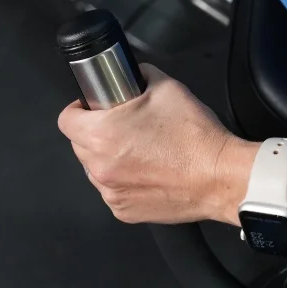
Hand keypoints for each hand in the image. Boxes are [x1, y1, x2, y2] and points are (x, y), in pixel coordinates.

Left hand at [57, 64, 259, 224]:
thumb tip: (133, 75)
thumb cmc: (195, 137)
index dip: (78, 109)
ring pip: (96, 170)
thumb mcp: (167, 87)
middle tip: (124, 127)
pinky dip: (124, 182)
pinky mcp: (125, 211)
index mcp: (101, 135)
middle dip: (96, 134)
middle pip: (79, 145)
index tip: (91, 108)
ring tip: (139, 151)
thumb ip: (141, 76)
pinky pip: (113, 191)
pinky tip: (148, 171)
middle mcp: (100, 167)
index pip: (66, 120)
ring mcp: (111, 193)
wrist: (220, 177)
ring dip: (108, 159)